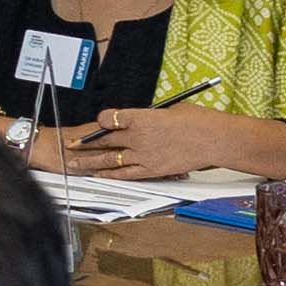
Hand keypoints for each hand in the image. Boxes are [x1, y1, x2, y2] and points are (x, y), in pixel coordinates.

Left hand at [39, 106, 285, 180]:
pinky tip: (98, 175)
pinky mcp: (153, 169)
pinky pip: (126, 173)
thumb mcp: (172, 110)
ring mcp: (145, 154)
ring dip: (90, 161)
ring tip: (74, 163)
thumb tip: (141, 119)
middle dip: (85, 142)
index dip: (102, 120)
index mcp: (143, 116)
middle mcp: (139, 135)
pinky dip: (111, 174)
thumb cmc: (198, 120)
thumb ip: (152, 116)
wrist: (216, 139)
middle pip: (106, 139)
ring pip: (111, 158)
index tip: (98, 121)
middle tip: (70, 144)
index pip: (112, 117)